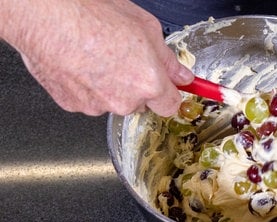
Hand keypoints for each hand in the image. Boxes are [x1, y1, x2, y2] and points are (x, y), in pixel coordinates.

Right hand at [2, 0, 192, 115]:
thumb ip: (168, 59)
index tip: (168, 88)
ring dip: (111, 87)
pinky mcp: (73, 105)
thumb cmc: (91, 13)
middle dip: (138, 86)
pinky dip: (88, 87)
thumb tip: (181, 76)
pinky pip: (89, 100)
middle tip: (125, 59)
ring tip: (98, 57)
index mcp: (148, 83)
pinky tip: (81, 64)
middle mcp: (125, 101)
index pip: (171, 106)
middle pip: (141, 103)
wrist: (47, 14)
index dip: (169, 94)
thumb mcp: (146, 27)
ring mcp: (97, 106)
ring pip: (114, 102)